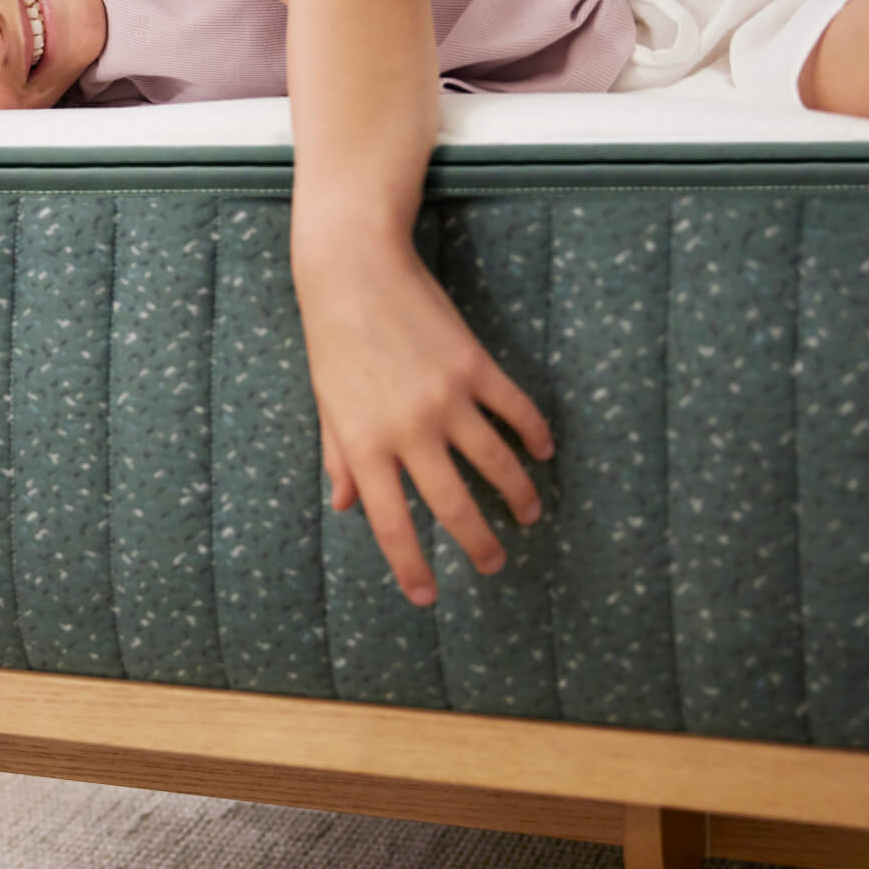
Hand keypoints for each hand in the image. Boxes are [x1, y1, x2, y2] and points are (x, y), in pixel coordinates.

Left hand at [293, 223, 553, 606]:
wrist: (354, 270)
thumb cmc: (331, 338)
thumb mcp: (326, 403)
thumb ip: (340, 457)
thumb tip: (346, 506)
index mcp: (363, 444)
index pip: (391, 523)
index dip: (410, 566)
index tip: (427, 598)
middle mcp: (407, 430)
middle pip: (453, 506)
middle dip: (478, 544)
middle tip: (493, 565)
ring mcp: (445, 399)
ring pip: (495, 465)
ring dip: (518, 496)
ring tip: (529, 514)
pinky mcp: (475, 367)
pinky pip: (515, 412)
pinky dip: (534, 437)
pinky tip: (542, 453)